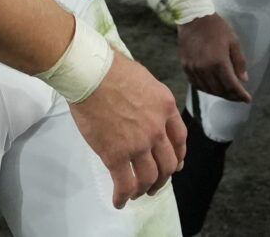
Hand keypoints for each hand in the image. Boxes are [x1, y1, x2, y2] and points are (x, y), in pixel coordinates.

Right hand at [66, 52, 185, 208]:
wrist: (90, 72)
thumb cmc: (109, 68)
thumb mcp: (143, 78)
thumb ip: (149, 98)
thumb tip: (143, 106)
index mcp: (165, 106)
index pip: (180, 138)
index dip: (178, 155)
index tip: (175, 163)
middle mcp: (157, 128)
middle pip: (168, 163)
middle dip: (163, 177)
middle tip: (155, 183)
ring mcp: (138, 144)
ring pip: (150, 177)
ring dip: (145, 189)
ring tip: (137, 193)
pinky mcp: (116, 155)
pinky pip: (125, 184)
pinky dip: (123, 196)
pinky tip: (119, 200)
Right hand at [177, 14, 249, 102]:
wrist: (193, 17)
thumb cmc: (216, 27)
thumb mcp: (233, 42)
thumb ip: (239, 62)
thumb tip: (244, 80)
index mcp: (219, 62)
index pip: (232, 86)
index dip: (241, 95)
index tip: (247, 99)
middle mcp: (205, 69)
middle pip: (220, 91)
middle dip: (231, 96)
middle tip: (239, 96)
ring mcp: (193, 69)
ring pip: (208, 90)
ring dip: (219, 93)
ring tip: (227, 92)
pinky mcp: (185, 66)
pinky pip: (196, 84)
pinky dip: (206, 88)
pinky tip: (212, 86)